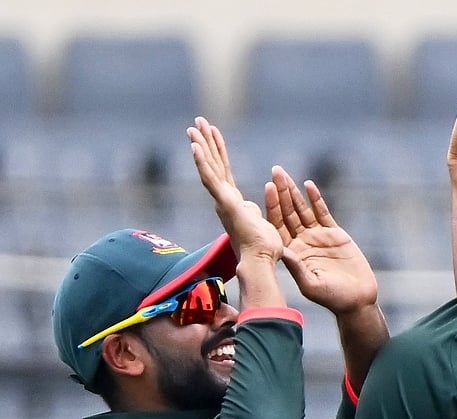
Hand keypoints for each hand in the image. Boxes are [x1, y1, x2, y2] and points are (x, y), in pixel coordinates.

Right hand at [188, 117, 281, 262]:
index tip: (213, 132)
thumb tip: (249, 206)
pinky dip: (202, 162)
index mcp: (232, 201)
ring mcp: (222, 200)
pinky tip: (195, 146)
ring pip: (209, 167)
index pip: (223, 170)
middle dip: (205, 141)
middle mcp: (223, 198)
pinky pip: (211, 179)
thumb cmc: (263, 247)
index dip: (217, 150)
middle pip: (213, 164)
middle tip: (197, 121)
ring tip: (194, 126)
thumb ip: (251, 210)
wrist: (261, 260)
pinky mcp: (225, 203)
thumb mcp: (258, 221)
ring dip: (201, 146)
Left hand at [265, 165, 378, 315]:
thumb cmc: (332, 298)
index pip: (278, 226)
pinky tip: (309, 186)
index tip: (268, 189)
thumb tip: (283, 251)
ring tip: (285, 174)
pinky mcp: (335, 234)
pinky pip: (323, 213)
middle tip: (276, 171)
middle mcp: (302, 242)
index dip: (273, 207)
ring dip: (294, 192)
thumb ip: (297, 268)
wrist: (356, 299)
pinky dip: (316, 199)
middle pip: (288, 212)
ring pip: (303, 209)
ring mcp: (317, 237)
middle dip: (281, 192)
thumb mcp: (311, 284)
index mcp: (292, 253)